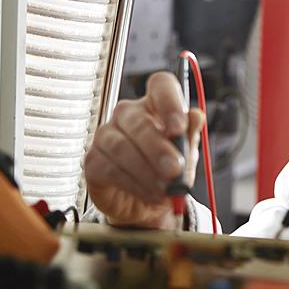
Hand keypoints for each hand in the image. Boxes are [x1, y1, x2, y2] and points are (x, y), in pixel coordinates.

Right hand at [84, 72, 203, 228]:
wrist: (147, 204)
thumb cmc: (167, 171)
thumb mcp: (186, 154)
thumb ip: (190, 135)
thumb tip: (196, 115)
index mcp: (155, 104)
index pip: (160, 84)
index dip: (169, 102)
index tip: (178, 128)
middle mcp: (128, 114)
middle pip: (138, 120)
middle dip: (158, 148)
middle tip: (174, 170)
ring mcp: (106, 135)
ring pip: (122, 147)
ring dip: (146, 172)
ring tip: (165, 190)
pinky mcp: (93, 160)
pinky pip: (109, 168)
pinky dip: (133, 184)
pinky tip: (148, 193)